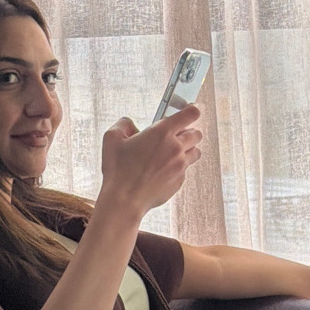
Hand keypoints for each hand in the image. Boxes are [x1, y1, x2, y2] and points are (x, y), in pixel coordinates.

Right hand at [99, 105, 202, 219]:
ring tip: (172, 152)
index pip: (190, 114)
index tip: (190, 110)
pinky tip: (163, 169)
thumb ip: (124, 124)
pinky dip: (178, 166)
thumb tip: (130, 124)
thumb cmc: (117, 170)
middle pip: (197, 134)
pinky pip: (186, 169)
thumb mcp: (112, 138)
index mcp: (162, 133)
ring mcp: (180, 165)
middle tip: (176, 134)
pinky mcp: (180, 180)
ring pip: (195, 151)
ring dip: (188, 149)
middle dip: (189, 131)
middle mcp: (175, 148)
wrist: (125, 199)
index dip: (192, 110)